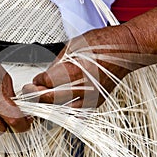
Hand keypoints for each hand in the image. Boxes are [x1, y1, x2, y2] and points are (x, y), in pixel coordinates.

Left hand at [22, 26, 139, 107]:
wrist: (125, 50)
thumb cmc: (103, 43)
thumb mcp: (74, 45)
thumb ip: (58, 62)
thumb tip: (46, 74)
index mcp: (76, 70)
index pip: (48, 82)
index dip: (37, 82)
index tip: (33, 81)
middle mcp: (84, 86)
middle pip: (52, 98)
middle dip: (36, 96)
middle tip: (30, 92)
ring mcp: (92, 96)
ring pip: (63, 108)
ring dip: (49, 105)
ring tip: (41, 99)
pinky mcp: (97, 101)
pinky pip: (78, 112)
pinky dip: (65, 110)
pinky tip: (58, 106)